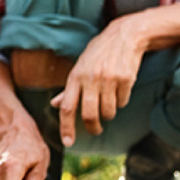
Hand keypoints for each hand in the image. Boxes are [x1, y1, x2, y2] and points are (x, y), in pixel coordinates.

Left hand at [50, 19, 144, 146]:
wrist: (124, 36)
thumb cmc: (98, 54)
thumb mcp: (79, 67)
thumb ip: (68, 88)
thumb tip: (54, 104)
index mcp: (75, 77)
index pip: (66, 107)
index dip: (66, 127)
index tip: (67, 143)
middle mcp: (90, 79)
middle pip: (89, 115)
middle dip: (92, 128)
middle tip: (95, 130)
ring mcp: (109, 79)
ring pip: (108, 112)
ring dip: (108, 114)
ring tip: (109, 103)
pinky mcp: (126, 79)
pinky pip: (123, 102)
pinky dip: (121, 101)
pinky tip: (120, 88)